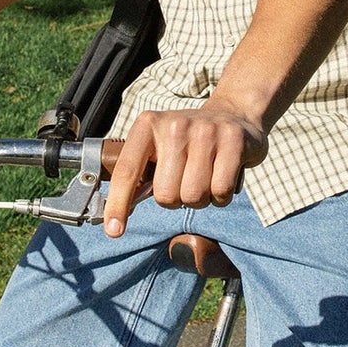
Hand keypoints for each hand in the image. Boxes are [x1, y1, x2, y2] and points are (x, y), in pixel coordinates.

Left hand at [103, 102, 266, 237]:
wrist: (233, 115)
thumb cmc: (188, 141)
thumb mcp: (158, 148)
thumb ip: (139, 177)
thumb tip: (116, 218)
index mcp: (148, 125)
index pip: (127, 171)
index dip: (118, 204)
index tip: (114, 231)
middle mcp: (175, 125)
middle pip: (166, 194)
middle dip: (175, 199)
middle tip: (184, 181)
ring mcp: (205, 131)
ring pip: (194, 196)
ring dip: (199, 199)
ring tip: (204, 178)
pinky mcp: (233, 142)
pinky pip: (220, 192)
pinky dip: (221, 197)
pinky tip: (221, 177)